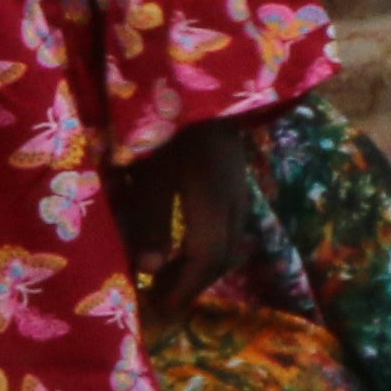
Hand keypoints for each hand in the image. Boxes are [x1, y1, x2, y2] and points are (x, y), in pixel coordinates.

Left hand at [119, 117, 261, 317]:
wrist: (203, 80)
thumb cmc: (168, 124)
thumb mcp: (151, 170)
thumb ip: (152, 220)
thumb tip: (150, 271)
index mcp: (213, 201)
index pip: (205, 259)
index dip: (183, 289)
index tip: (159, 310)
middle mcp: (234, 200)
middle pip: (222, 255)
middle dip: (194, 283)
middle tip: (162, 300)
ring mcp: (240, 188)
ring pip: (230, 242)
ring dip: (203, 266)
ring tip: (172, 277)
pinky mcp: (236, 178)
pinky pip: (232, 225)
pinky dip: (211, 246)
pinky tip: (189, 245)